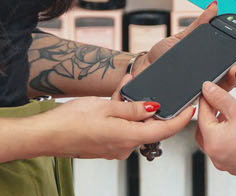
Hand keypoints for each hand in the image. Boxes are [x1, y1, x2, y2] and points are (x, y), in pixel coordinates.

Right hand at [32, 74, 192, 159]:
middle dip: (147, 106)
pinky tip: (113, 99)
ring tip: (122, 88)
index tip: (190, 108)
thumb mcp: (107, 107)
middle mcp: (123, 147)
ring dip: (131, 107)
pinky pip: (120, 128)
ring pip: (132, 125)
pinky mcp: (104, 145)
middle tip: (143, 87)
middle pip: (147, 126)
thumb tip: (154, 109)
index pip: (164, 130)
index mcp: (128, 138)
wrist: (45, 135)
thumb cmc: (71, 122)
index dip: (180, 119)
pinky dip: (120, 114)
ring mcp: (113, 148)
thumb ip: (133, 108)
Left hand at [135, 2, 235, 90]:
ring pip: (230, 88)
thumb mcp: (184, 37)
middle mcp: (215, 78)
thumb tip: (215, 6)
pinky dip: (217, 91)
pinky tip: (216, 82)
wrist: (144, 68)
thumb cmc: (164, 56)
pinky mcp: (194, 98)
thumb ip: (201, 24)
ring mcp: (206, 89)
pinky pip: (210, 98)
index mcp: (216, 63)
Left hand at [193, 82, 235, 178]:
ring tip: (232, 116)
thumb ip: (219, 97)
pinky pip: (229, 152)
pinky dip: (231, 141)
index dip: (206, 100)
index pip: (201, 115)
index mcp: (212, 141)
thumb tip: (208, 90)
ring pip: (217, 143)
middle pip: (205, 131)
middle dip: (210, 116)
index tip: (210, 91)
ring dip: (220, 129)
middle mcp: (216, 157)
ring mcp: (228, 165)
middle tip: (217, 104)